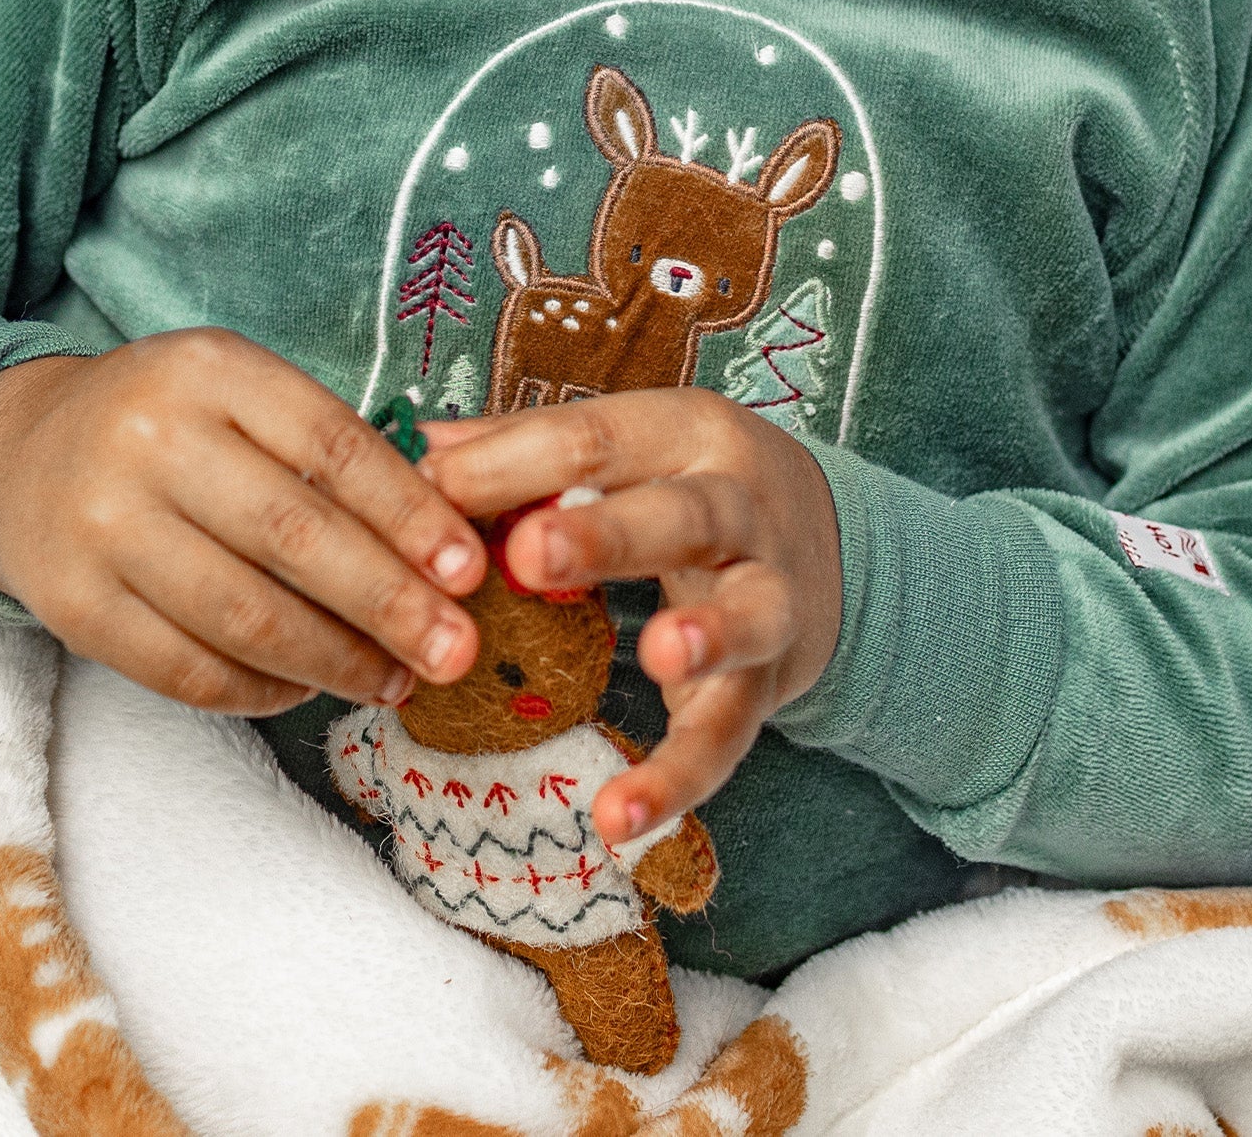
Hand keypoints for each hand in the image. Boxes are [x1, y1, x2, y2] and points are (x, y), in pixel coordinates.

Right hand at [0, 332, 486, 714]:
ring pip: (244, 615)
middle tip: (454, 650)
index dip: (409, 514)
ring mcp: (102, 523)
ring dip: (335, 661)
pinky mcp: (70, 603)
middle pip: (294, 536)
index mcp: (212, 369)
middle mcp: (151, 437)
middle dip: (389, 604)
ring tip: (393, 681)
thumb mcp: (240, 394)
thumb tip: (441, 542)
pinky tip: (306, 690)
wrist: (20, 453)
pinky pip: (184, 668)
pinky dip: (259, 690)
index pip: (333, 445)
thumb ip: (327, 449)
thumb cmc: (168, 425)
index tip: (469, 570)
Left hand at [421, 390, 841, 845]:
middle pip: (680, 514)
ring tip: (655, 655)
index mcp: (687, 433)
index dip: (515, 461)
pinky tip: (616, 818)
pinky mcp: (769, 687)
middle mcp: (741, 506)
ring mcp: (769, 596)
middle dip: (607, 536)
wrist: (827, 535)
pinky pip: (728, 738)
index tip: (435, 483)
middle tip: (529, 553)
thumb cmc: (686, 481)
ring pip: (745, 615)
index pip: (599, 438)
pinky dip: (677, 781)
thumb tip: (424, 447)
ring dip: (704, 635)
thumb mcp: (630, 446)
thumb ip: (526, 448)